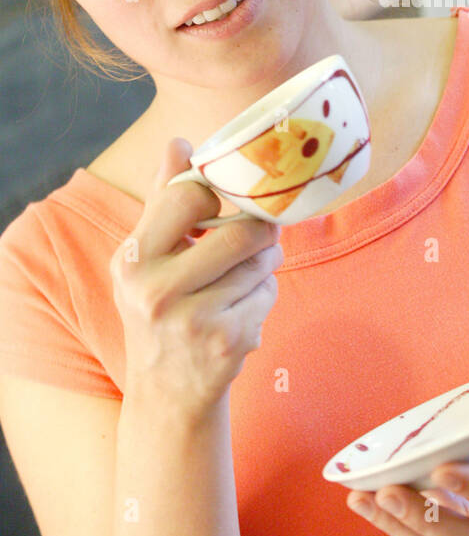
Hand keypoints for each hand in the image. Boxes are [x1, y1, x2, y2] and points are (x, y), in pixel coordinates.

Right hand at [110, 138, 282, 420]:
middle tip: (260, 234)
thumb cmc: (159, 309)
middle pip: (242, 232)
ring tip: (243, 277)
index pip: (190, 196)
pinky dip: (264, 297)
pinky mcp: (227, 342)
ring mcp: (193, 320)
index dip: (217, 196)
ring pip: (262, 263)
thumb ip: (163, 199)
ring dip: (264, 265)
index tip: (220, 208)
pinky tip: (241, 312)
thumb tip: (178, 142)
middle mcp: (156, 291)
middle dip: (261, 231)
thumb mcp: (147, 257)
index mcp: (133, 259)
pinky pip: (268, 294)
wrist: (166, 393)